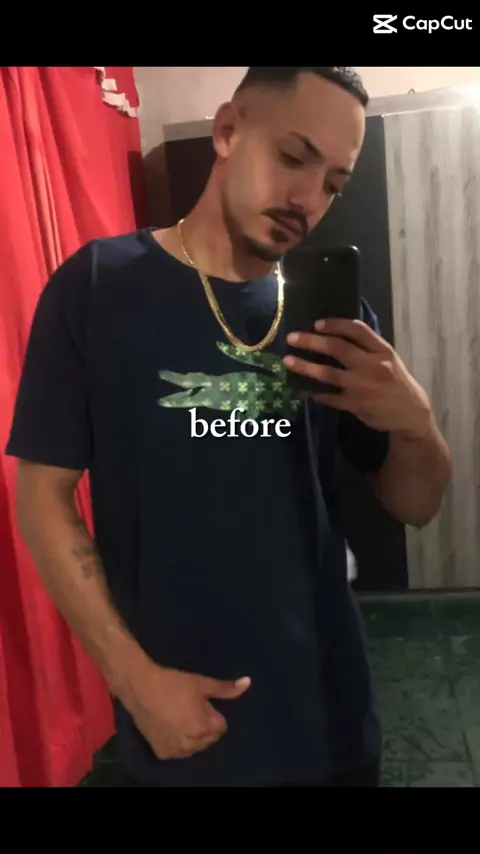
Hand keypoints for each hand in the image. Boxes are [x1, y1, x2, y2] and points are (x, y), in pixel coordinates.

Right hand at [122, 660, 250, 759]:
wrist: (139, 686)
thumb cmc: (173, 682)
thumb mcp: (201, 683)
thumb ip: (226, 689)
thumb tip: (248, 683)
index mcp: (202, 727)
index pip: (221, 726)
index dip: (212, 713)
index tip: (200, 702)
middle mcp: (190, 744)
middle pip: (208, 738)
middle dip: (204, 725)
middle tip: (189, 707)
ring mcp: (174, 751)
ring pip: (194, 747)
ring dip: (192, 736)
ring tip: (179, 715)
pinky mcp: (160, 752)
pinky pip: (178, 751)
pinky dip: (177, 742)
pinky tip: (169, 726)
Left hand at [284, 318, 431, 437]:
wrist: (410, 413)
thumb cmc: (397, 382)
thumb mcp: (389, 359)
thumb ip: (368, 348)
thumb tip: (337, 334)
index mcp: (382, 350)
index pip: (357, 330)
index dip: (335, 324)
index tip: (317, 323)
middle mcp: (372, 365)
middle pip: (337, 348)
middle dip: (311, 341)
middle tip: (292, 338)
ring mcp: (362, 386)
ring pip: (327, 373)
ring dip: (305, 367)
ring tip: (288, 361)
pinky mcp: (355, 405)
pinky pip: (329, 397)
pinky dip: (315, 392)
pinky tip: (303, 388)